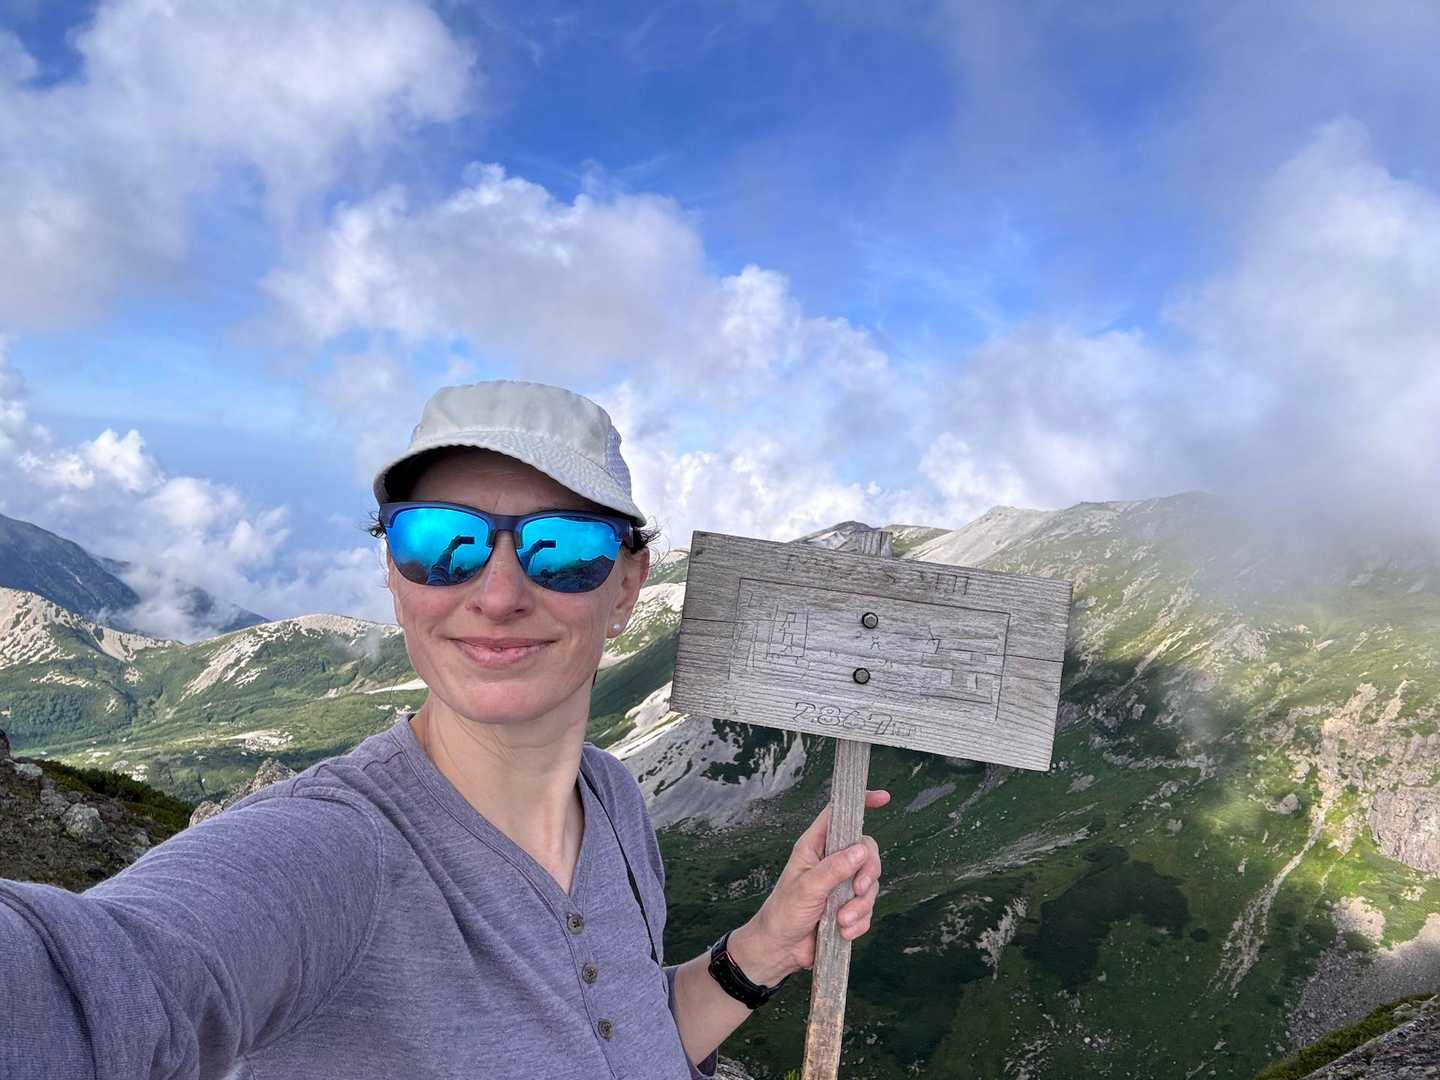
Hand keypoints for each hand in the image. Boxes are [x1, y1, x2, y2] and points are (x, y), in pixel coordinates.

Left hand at [730, 789, 889, 984]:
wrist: (781, 950)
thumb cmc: (784, 912)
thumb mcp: (807, 888)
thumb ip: (834, 868)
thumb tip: (861, 849)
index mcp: (815, 846)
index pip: (838, 814)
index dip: (860, 803)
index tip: (882, 798)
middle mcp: (831, 861)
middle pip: (866, 851)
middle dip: (868, 873)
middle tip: (857, 890)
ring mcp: (841, 884)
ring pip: (870, 883)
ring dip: (860, 906)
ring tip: (841, 921)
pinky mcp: (848, 906)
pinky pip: (867, 908)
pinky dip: (859, 921)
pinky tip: (843, 932)